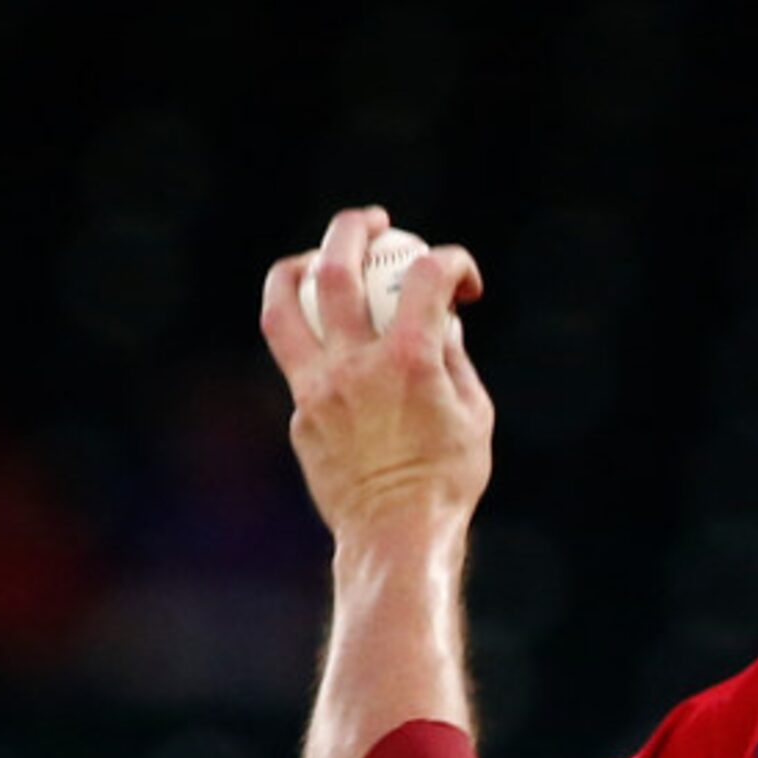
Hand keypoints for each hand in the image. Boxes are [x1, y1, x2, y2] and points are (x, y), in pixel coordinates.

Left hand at [261, 206, 493, 549]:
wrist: (396, 534)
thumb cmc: (449, 479)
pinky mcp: (300, 414)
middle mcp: (356, 364)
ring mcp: (319, 388)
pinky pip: (299, 360)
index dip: (451, 262)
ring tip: (315, 258)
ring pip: (284, 305)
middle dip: (354, 230)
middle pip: (335, 267)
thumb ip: (454, 358)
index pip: (427, 279)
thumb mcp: (474, 414)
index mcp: (410, 361)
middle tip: (375, 223)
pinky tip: (333, 344)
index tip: (462, 277)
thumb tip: (439, 322)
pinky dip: (315, 338)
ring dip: (298, 266)